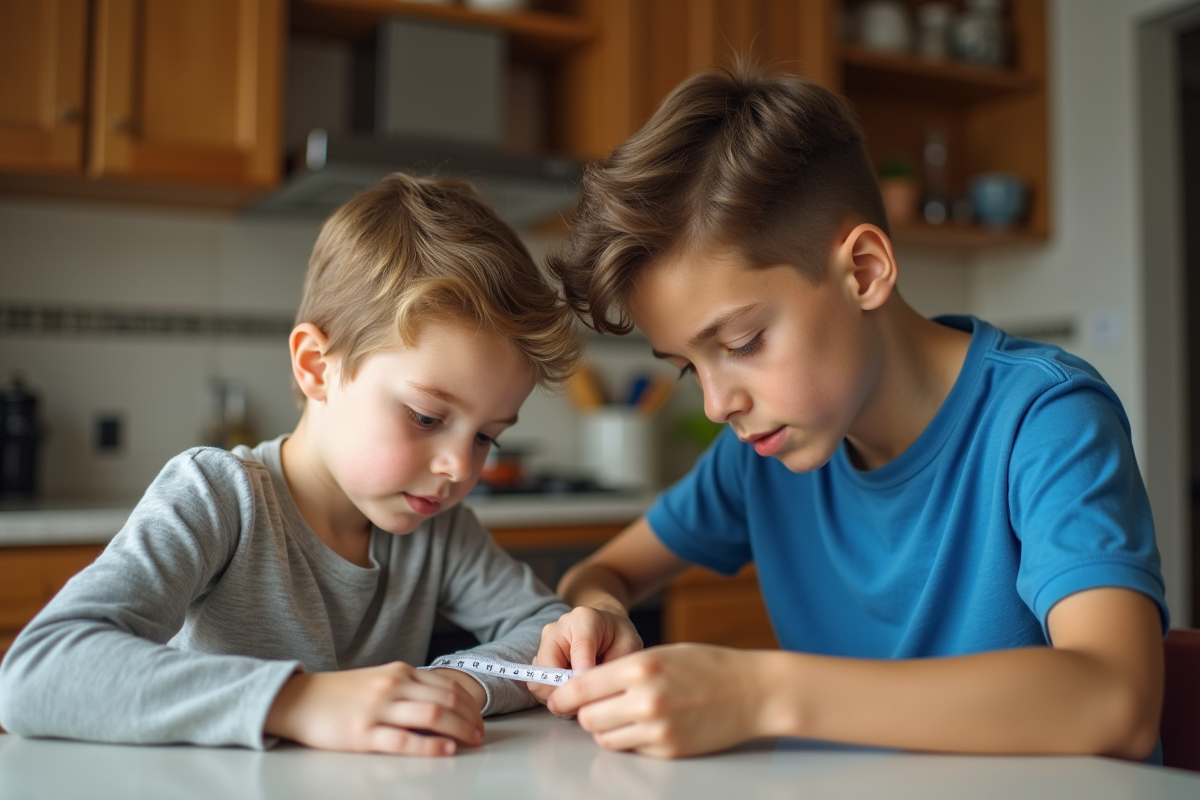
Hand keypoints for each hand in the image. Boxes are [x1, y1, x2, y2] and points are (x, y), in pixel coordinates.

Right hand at [265, 662, 484, 755]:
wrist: (298, 700)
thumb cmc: (340, 694)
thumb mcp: (378, 680)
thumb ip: (408, 687)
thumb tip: (443, 703)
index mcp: (399, 672)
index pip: (448, 684)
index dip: (471, 702)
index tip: (481, 717)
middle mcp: (392, 686)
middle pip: (446, 699)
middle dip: (470, 718)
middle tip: (481, 733)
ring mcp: (378, 710)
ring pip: (432, 715)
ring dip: (459, 730)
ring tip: (471, 742)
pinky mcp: (363, 734)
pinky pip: (404, 740)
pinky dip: (430, 746)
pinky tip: (446, 750)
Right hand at [528, 606, 643, 703]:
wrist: (605, 626)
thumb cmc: (618, 636)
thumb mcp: (628, 645)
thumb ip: (615, 665)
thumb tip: (596, 692)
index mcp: (583, 619)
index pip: (579, 650)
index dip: (584, 676)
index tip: (593, 693)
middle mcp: (557, 629)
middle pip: (548, 670)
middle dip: (566, 693)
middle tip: (586, 705)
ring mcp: (544, 644)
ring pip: (539, 682)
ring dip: (559, 698)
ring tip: (582, 701)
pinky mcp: (539, 659)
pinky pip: (539, 686)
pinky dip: (555, 697)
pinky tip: (574, 697)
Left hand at [547, 643, 775, 757]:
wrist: (754, 692)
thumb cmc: (709, 666)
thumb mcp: (662, 654)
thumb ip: (623, 669)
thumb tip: (585, 685)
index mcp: (640, 667)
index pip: (581, 687)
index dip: (563, 694)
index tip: (557, 698)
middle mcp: (645, 700)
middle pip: (587, 717)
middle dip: (586, 713)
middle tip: (595, 706)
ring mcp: (657, 729)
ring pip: (605, 737)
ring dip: (607, 728)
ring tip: (625, 714)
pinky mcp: (668, 750)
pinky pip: (632, 748)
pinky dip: (632, 739)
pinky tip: (650, 724)